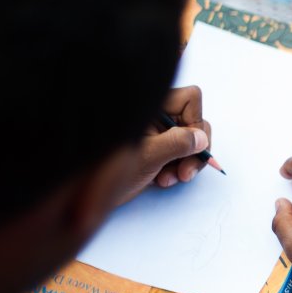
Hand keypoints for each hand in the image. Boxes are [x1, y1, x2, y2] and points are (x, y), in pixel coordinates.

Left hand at [117, 86, 212, 204]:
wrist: (89, 193)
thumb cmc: (109, 170)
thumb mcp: (148, 155)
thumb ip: (178, 143)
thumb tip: (202, 138)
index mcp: (151, 106)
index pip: (191, 99)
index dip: (196, 122)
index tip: (191, 147)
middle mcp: (157, 114)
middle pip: (194, 121)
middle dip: (194, 150)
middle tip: (186, 174)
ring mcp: (159, 130)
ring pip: (192, 139)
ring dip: (186, 162)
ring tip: (170, 179)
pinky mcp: (159, 146)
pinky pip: (182, 152)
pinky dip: (178, 168)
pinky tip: (163, 179)